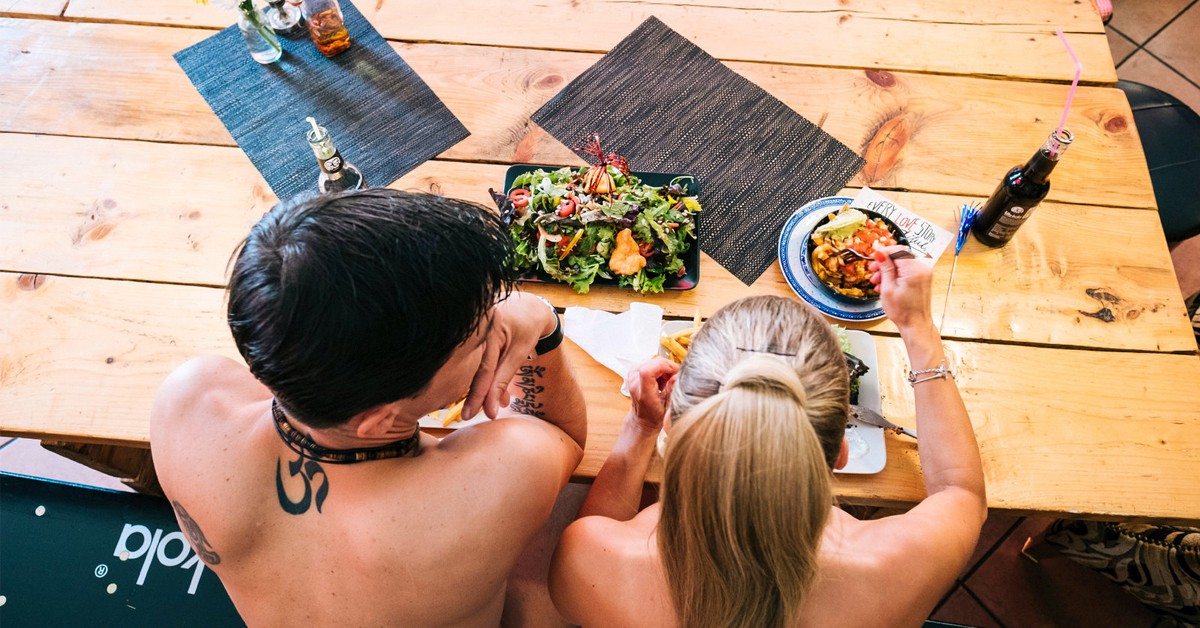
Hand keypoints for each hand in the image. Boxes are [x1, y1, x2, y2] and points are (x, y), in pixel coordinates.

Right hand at [462, 293, 556, 419]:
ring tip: (482, 407)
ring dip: (478, 387)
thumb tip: (492, 408)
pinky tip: (487, 392)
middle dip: (474, 393)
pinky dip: (479, 375)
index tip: (476, 414)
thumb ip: (504, 379)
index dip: (480, 393)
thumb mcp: (519, 354)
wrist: (527, 307)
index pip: (483, 368)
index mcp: (489, 328)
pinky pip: (472, 359)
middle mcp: (476, 327)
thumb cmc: (526, 329)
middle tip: (468, 416)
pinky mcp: (469, 335)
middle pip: (472, 367)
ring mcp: (470, 330)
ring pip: (471, 365)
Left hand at [624, 358, 678, 434]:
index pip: (647, 371)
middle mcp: (635, 383)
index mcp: (643, 394)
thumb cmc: (655, 416)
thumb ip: (672, 391)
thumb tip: (676, 376)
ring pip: (653, 361)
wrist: (643, 420)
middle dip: (668, 367)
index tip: (675, 372)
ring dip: (664, 368)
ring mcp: (632, 376)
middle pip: (653, 363)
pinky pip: (650, 363)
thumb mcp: (668, 408)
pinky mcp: (634, 372)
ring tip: (667, 382)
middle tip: (674, 378)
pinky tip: (661, 380)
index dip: (664, 366)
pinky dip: (659, 369)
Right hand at [869, 246, 933, 332]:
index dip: (884, 252)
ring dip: (888, 270)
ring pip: (902, 263)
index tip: (874, 257)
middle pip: (900, 256)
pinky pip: (907, 270)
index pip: (898, 251)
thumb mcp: (888, 289)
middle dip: (885, 263)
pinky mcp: (923, 278)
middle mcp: (922, 269)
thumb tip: (880, 253)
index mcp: (914, 270)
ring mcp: (924, 273)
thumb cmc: (903, 311)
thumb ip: (885, 268)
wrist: (915, 324)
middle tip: (873, 272)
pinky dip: (896, 275)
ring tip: (878, 282)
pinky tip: (887, 284)